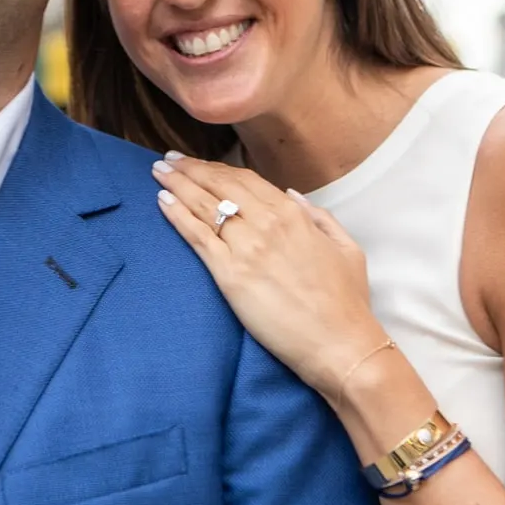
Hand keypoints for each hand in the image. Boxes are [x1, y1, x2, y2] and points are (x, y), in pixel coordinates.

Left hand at [151, 155, 385, 400]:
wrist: (338, 343)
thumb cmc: (346, 302)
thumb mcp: (345, 247)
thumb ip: (319, 217)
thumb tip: (292, 196)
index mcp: (293, 215)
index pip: (245, 180)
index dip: (217, 169)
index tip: (199, 164)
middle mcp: (267, 223)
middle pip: (219, 186)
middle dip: (190, 169)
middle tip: (169, 160)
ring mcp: (246, 248)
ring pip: (204, 205)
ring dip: (177, 184)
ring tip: (157, 172)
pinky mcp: (230, 275)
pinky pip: (197, 237)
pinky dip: (177, 216)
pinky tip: (162, 201)